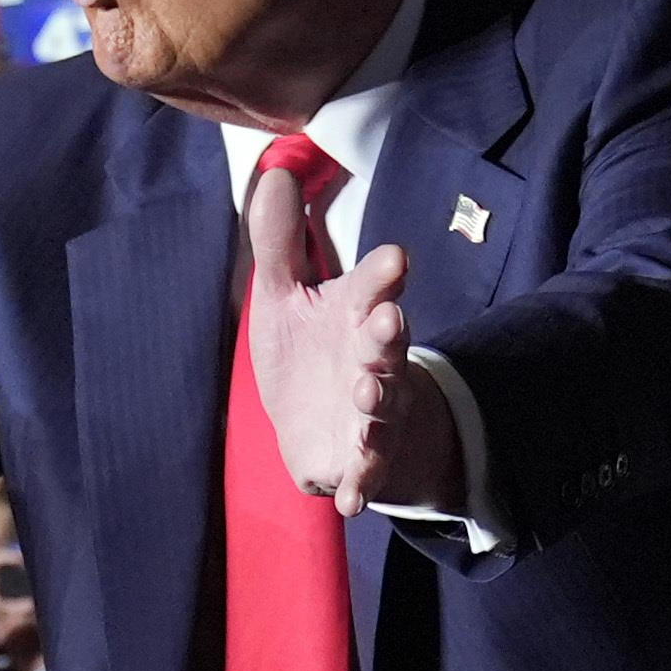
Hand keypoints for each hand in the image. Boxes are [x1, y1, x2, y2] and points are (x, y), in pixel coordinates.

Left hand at [243, 167, 457, 517]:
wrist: (324, 423)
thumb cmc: (312, 349)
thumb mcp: (285, 295)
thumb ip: (281, 242)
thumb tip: (275, 171)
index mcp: (355, 312)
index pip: (376, 285)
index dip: (385, 274)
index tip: (394, 260)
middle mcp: (371, 358)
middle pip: (387, 342)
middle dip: (388, 332)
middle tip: (389, 319)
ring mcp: (369, 411)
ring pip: (381, 403)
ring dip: (377, 397)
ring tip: (367, 389)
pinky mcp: (356, 460)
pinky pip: (363, 474)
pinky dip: (359, 485)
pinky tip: (351, 499)